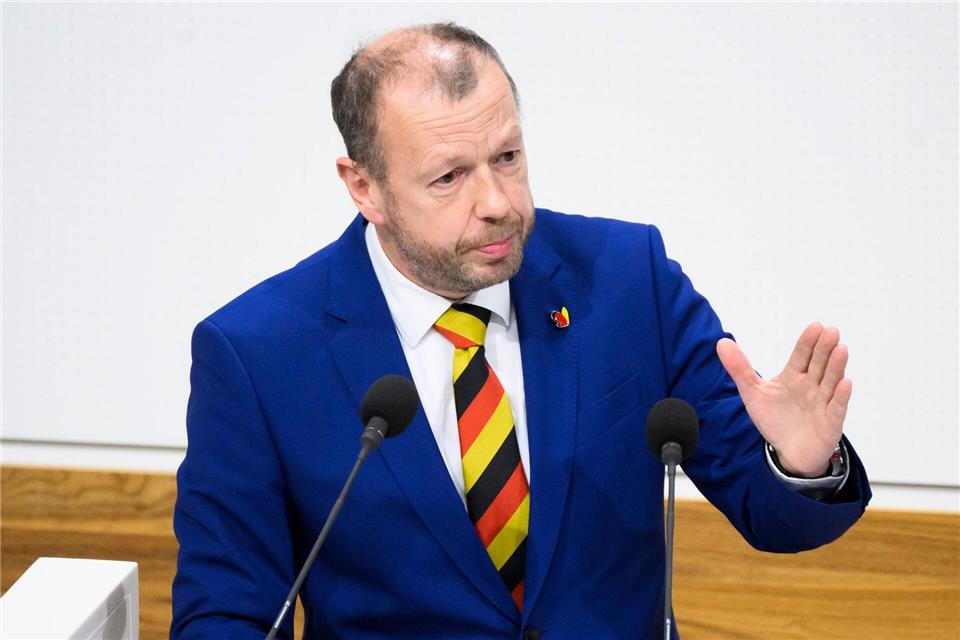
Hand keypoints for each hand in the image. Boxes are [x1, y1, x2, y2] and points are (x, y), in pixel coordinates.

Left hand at [716, 323, 850, 476]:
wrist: (789, 451)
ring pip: (831, 381)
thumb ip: (739, 369)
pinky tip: (845, 383)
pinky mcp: (830, 422)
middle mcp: (811, 385)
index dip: (808, 342)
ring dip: (837, 366)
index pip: (802, 355)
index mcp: (794, 376)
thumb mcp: (753, 393)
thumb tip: (721, 343)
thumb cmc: (775, 419)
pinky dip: (841, 396)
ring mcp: (823, 403)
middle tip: (831, 331)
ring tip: (841, 349)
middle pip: (819, 364)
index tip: (815, 326)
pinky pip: (837, 408)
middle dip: (825, 348)